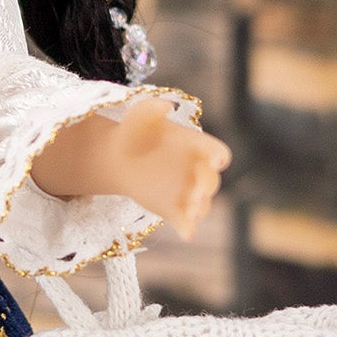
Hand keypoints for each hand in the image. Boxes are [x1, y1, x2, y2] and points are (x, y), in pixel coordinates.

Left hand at [31, 92, 229, 236]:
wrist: (117, 158)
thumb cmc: (134, 131)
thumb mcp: (139, 116)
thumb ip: (151, 108)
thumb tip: (165, 105)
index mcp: (197, 146)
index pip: (217, 151)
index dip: (219, 156)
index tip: (216, 160)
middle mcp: (198, 170)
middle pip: (211, 181)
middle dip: (206, 187)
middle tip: (197, 192)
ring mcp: (189, 191)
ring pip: (202, 204)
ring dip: (200, 209)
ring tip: (191, 212)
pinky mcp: (176, 210)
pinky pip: (187, 221)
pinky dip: (188, 228)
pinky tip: (186, 232)